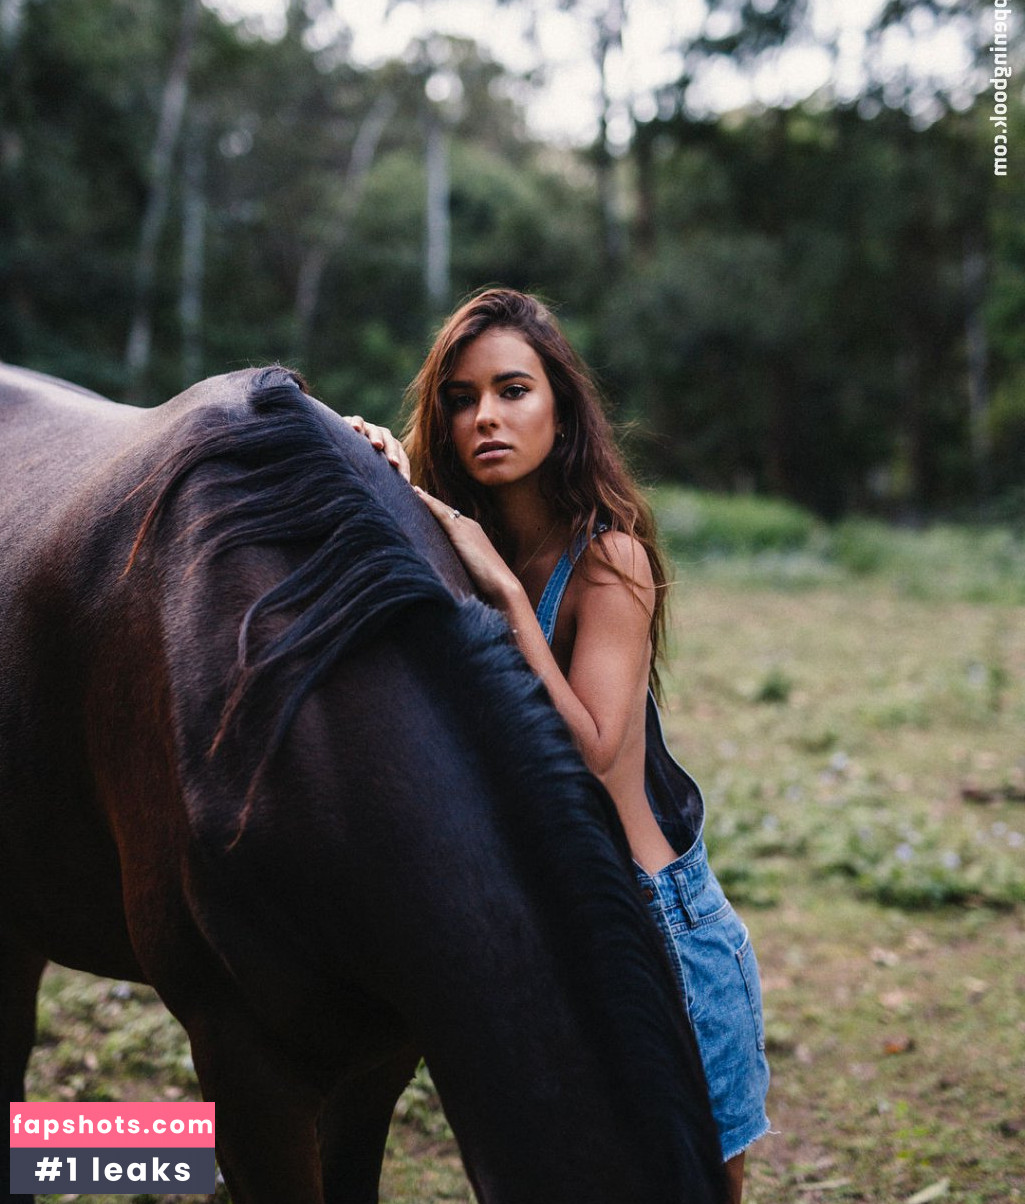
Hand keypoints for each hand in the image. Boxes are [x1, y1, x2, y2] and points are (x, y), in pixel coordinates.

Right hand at [342, 414, 409, 479]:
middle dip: (392, 453)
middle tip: (393, 463)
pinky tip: (354, 428)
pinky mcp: (352, 422)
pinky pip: (356, 420)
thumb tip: (402, 502)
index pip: (401, 457)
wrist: (343, 442)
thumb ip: (385, 482)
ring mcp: (368, 428)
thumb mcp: (375, 473)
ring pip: (375, 430)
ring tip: (376, 445)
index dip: (403, 468)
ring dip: (376, 437)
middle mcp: (382, 437)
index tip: (404, 481)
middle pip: (391, 442)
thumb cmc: (362, 462)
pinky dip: (356, 422)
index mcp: (391, 448)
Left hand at [413, 486, 521, 607]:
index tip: (421, 502)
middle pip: (445, 510)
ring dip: (426, 498)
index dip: (436, 510)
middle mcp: (469, 526)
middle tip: (411, 490)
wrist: (501, 584)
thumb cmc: (487, 584)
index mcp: (473, 533)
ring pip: (441, 509)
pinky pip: (441, 513)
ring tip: (409, 489)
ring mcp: (466, 527)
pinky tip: (417, 495)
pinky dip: (429, 503)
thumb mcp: (470, 570)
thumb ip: (460, 564)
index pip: (450, 518)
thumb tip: (446, 572)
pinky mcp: (460, 532)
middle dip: (429, 501)